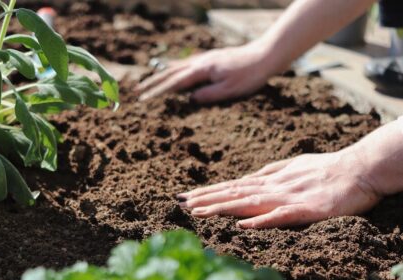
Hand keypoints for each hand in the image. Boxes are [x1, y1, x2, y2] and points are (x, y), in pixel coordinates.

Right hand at [136, 43, 274, 102]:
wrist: (265, 56)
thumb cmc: (249, 75)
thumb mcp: (230, 90)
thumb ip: (209, 95)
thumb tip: (190, 99)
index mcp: (203, 70)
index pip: (175, 83)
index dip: (158, 92)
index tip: (144, 99)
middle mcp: (200, 62)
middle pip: (171, 73)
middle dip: (153, 83)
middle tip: (137, 91)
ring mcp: (205, 59)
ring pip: (177, 67)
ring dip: (161, 75)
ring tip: (148, 81)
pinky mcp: (211, 59)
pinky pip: (187, 63)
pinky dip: (175, 68)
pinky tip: (173, 69)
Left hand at [178, 123, 402, 228]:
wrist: (361, 168)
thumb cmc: (328, 168)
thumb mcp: (294, 167)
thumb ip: (271, 173)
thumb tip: (249, 178)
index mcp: (271, 180)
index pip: (233, 187)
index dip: (208, 192)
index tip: (185, 197)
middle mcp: (274, 187)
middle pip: (234, 193)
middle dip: (205, 199)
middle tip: (179, 204)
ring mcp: (289, 198)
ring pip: (249, 203)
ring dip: (222, 207)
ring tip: (198, 212)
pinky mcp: (307, 210)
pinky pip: (281, 216)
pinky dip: (261, 220)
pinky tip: (243, 225)